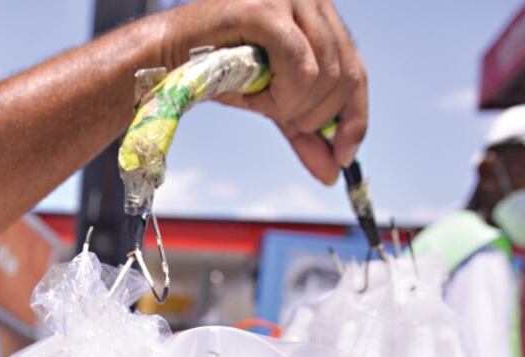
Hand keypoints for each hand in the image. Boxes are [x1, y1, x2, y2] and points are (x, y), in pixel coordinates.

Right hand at [162, 0, 367, 183]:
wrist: (167, 57)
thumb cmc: (217, 72)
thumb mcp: (273, 104)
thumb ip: (305, 133)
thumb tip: (333, 173)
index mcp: (321, 14)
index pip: (356, 69)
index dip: (355, 118)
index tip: (343, 157)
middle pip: (345, 74)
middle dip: (315, 115)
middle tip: (282, 121)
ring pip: (324, 74)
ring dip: (292, 105)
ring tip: (261, 101)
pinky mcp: (268, 10)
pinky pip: (300, 68)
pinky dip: (282, 96)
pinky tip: (257, 97)